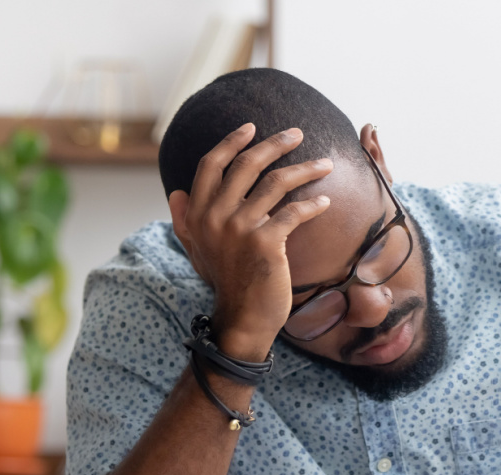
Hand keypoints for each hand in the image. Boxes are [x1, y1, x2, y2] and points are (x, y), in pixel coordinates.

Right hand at [167, 123, 333, 359]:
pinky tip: (325, 201)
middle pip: (247, 164)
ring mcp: (240, 228)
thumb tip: (174, 193)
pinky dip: (313, 204)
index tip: (252, 127)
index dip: (232, 142)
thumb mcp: (197, 250)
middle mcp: (215, 216)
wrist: (242, 320)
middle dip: (275, 144)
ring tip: (326, 163)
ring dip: (305, 168)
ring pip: (276, 183)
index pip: (212, 165)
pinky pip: (294, 212)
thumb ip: (185, 220)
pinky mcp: (266, 243)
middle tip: (297, 133)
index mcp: (198, 213)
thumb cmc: (225, 283)